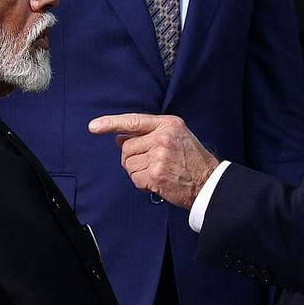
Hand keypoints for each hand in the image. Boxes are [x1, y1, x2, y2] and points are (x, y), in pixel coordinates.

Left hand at [88, 113, 218, 207]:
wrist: (209, 181)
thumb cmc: (192, 159)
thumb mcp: (175, 136)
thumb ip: (148, 134)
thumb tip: (118, 137)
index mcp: (167, 124)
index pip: (133, 121)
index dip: (111, 123)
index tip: (94, 126)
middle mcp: (162, 137)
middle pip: (126, 147)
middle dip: (132, 158)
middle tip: (151, 164)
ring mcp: (159, 156)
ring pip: (129, 164)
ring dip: (138, 172)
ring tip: (157, 172)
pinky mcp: (156, 174)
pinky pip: (135, 178)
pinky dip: (142, 183)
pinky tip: (157, 182)